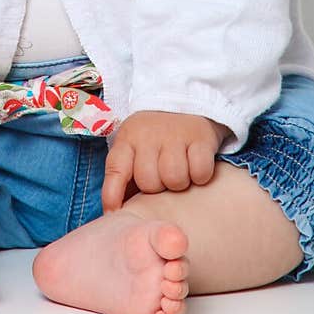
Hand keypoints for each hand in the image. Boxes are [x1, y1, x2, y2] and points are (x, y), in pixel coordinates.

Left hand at [101, 111, 232, 212]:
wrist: (187, 101)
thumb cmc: (155, 136)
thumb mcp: (134, 146)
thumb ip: (124, 175)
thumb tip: (114, 212)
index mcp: (128, 139)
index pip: (115, 171)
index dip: (113, 196)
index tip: (115, 213)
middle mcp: (149, 136)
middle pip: (149, 183)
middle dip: (157, 187)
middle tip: (163, 175)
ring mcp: (175, 135)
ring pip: (174, 180)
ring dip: (179, 183)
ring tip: (180, 169)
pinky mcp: (201, 138)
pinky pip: (200, 173)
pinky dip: (200, 176)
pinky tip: (196, 164)